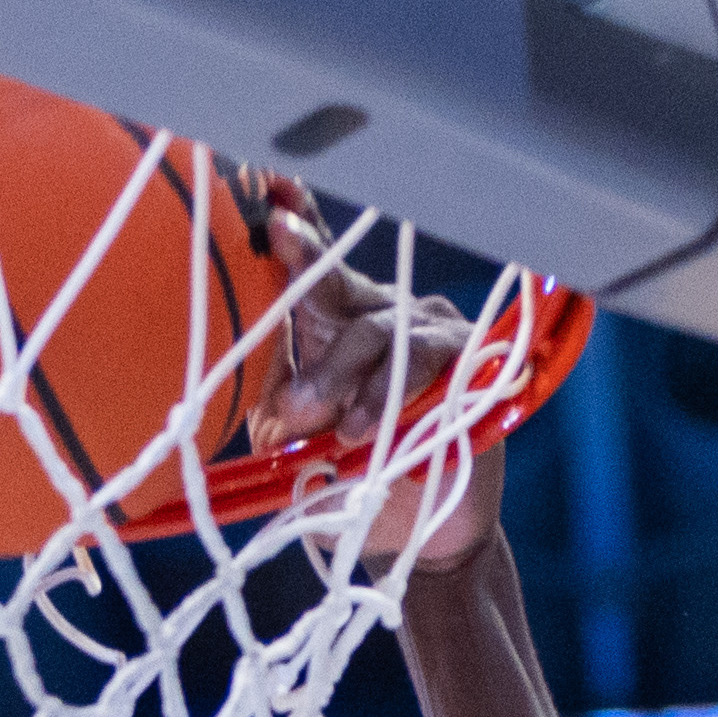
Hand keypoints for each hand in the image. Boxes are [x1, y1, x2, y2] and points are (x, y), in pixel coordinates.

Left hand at [246, 184, 502, 571]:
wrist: (419, 531)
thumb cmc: (349, 478)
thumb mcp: (294, 446)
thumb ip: (274, 409)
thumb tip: (255, 388)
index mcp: (333, 322)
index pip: (307, 266)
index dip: (289, 222)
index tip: (262, 185)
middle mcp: (377, 312)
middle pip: (335, 278)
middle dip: (303, 257)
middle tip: (278, 234)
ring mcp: (423, 330)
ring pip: (374, 328)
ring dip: (340, 373)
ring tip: (315, 419)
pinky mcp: (462, 360)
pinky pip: (420, 360)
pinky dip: (386, 395)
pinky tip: (363, 427)